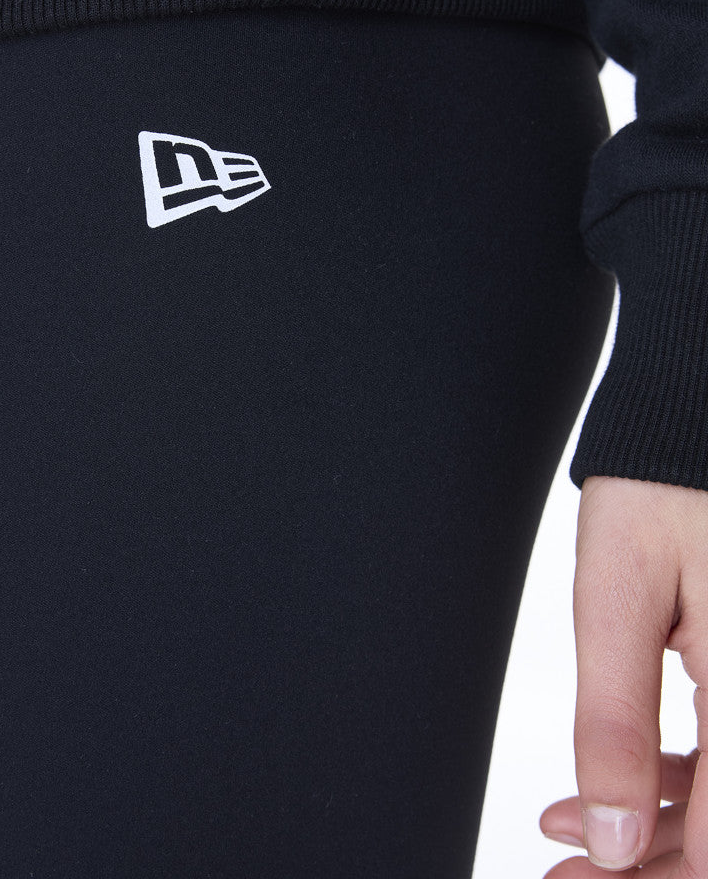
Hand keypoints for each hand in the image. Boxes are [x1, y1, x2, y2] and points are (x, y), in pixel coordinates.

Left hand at [538, 473, 707, 875]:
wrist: (697, 427)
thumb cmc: (659, 492)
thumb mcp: (616, 600)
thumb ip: (614, 722)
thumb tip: (612, 836)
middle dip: (652, 865)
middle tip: (568, 867)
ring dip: (660, 827)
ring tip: (569, 828)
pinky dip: (681, 781)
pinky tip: (620, 783)